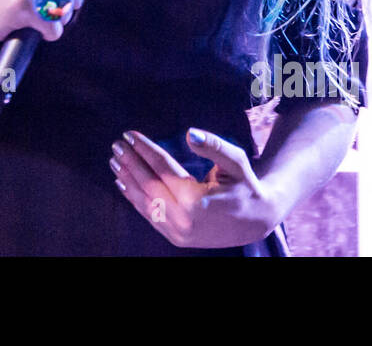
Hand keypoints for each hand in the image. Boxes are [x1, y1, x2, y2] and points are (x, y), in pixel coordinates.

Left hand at [109, 128, 283, 248]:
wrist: (257, 221)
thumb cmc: (246, 186)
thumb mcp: (236, 162)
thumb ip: (214, 147)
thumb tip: (189, 133)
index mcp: (197, 201)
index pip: (163, 170)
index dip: (145, 150)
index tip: (130, 135)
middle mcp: (184, 220)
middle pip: (149, 186)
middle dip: (131, 163)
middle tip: (117, 145)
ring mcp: (178, 233)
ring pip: (145, 203)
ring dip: (128, 180)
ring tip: (114, 161)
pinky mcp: (176, 238)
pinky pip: (150, 216)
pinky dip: (134, 199)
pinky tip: (124, 183)